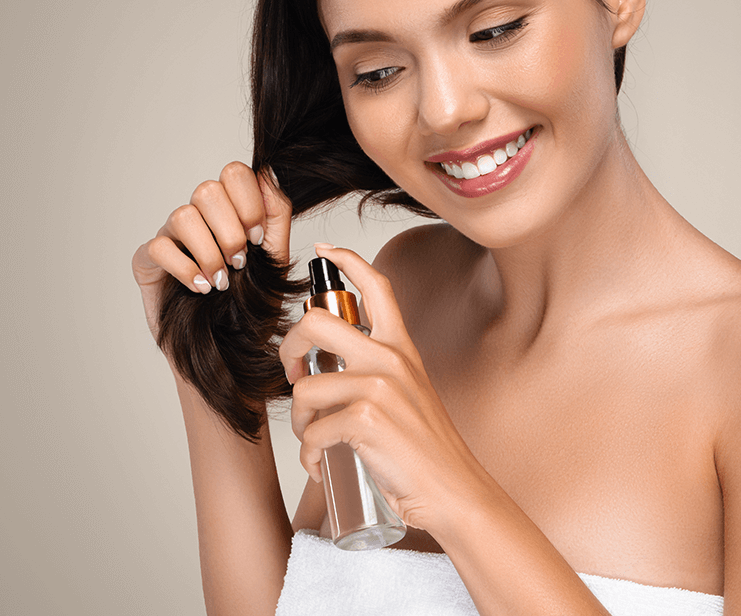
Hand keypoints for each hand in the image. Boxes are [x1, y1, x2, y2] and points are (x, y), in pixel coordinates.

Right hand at [130, 162, 291, 343]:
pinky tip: (200, 288)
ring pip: (183, 216)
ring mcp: (171, 237)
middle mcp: (199, 218)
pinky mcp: (148, 262)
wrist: (231, 349)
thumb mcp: (275, 257)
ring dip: (209, 253)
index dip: (249, 203)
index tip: (257, 238)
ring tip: (221, 281)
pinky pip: (159, 247)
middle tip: (239, 263)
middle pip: (207, 190)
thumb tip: (269, 174)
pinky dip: (185, 270)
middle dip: (230, 231)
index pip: (234, 173)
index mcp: (230, 210)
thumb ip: (276, 214)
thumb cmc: (251, 305)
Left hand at [279, 245, 489, 533]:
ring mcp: (379, 386)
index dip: (346, 260)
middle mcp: (390, 358)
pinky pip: (312, 431)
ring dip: (298, 421)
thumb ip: (377, 372)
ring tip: (314, 440)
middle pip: (315, 322)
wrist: (453, 491)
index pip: (376, 286)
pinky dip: (309, 454)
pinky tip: (322, 465)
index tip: (324, 250)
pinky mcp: (366, 419)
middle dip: (287, 348)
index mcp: (401, 348)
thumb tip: (323, 367)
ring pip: (304, 386)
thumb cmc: (425, 450)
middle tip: (293, 374)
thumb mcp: (409, 393)